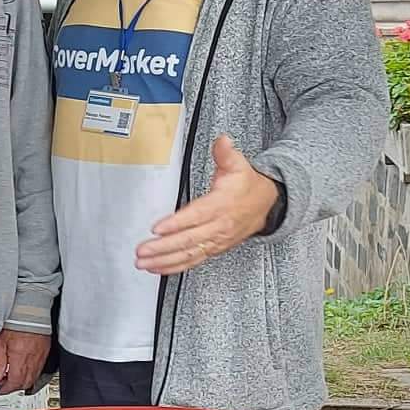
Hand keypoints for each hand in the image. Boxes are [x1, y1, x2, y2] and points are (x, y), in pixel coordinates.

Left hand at [0, 327, 48, 394]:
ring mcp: (40, 358)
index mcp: (20, 360)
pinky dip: (30, 374)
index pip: (14, 383)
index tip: (0, 390)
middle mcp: (32, 361)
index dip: (6, 389)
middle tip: (4, 383)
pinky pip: (38, 370)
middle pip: (24, 384)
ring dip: (22, 381)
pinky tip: (23, 368)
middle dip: (14, 387)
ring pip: (32, 378)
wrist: (31, 313)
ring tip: (12, 375)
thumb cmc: (16, 323)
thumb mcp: (0, 343)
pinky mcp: (44, 353)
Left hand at [135, 134, 279, 276]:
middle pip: (188, 240)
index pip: (196, 216)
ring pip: (188, 254)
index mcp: (221, 205)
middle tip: (142, 250)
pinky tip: (157, 268)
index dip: (176, 223)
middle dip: (162, 247)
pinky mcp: (214, 249)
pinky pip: (193, 261)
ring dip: (164, 261)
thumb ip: (226, 153)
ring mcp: (216, 241)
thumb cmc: (247, 186)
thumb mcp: (239, 165)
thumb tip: (222, 141)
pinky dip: (174, 267)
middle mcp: (218, 227)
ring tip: (144, 262)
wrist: (266, 205)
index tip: (157, 228)